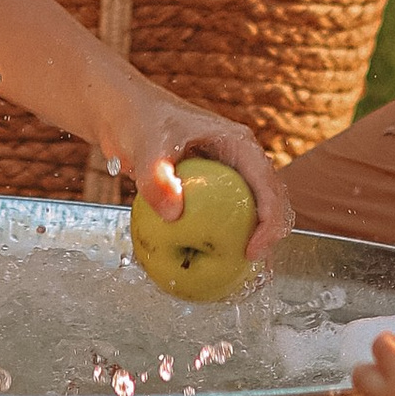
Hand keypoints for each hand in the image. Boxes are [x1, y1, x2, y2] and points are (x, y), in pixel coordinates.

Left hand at [107, 96, 289, 257]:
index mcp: (238, 145)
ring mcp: (228, 176)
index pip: (268, 185)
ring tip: (242, 281)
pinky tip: (211, 269)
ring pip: (252, 213)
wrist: (124, 115)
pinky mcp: (212, 191)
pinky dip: (223, 242)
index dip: (270, 221)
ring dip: (252, 243)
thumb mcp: (147, 146)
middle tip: (251, 272)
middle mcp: (240, 161)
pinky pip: (225, 219)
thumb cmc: (139, 121)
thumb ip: (157, 177)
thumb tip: (173, 215)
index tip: (251, 252)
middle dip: (269, 238)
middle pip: (270, 202)